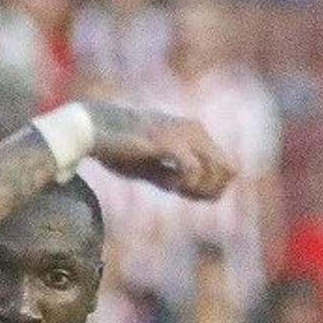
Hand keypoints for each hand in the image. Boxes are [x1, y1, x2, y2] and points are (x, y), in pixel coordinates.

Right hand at [85, 104, 234, 199]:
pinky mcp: (168, 141)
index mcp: (195, 133)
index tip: (184, 191)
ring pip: (219, 170)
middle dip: (209, 190)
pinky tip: (168, 186)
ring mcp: (183, 133)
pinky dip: (186, 184)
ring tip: (173, 188)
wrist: (92, 129)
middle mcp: (195, 130)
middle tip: (180, 193)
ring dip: (199, 188)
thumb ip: (173, 177)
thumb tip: (192, 191)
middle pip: (230, 171)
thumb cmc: (119, 148)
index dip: (210, 188)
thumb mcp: (152, 167)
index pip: (227, 169)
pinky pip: (194, 169)